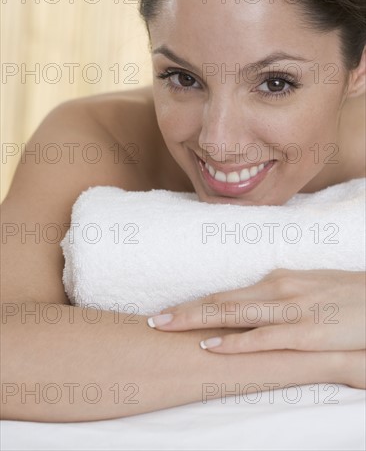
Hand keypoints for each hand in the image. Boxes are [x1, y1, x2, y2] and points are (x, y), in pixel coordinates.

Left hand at [147, 268, 365, 353]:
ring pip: (233, 314)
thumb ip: (279, 295)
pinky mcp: (305, 332)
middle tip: (154, 318)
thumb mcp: (307, 288)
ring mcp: (289, 310)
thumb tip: (255, 302)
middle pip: (220, 300)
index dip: (195, 302)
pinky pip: (262, 337)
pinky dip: (233, 342)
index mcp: (275, 280)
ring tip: (166, 326)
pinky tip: (210, 346)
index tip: (169, 309)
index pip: (226, 293)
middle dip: (185, 310)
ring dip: (196, 320)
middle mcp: (276, 290)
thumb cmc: (345, 296)